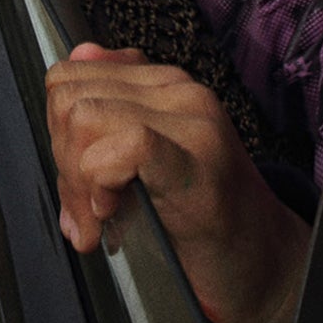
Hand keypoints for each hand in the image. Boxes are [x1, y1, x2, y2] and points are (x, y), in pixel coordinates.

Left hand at [46, 43, 309, 322]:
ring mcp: (194, 121)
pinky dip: (101, 184)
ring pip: (85, 117)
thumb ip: (110, 111)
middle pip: (69, 97)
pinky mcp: (199, 160)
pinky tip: (115, 214)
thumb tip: (80, 55)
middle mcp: (180, 91)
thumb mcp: (145, 161)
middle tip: (86, 212)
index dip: (57, 136)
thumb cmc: (204, 222)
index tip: (76, 187)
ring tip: (99, 219)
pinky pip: (126, 145)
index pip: (72, 78)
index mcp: (164, 86)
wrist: (266, 268)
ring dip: (77, 180)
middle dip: (62, 162)